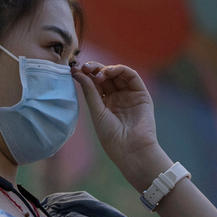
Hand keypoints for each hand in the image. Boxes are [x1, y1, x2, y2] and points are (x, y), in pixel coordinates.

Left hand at [73, 62, 170, 189]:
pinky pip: (132, 76)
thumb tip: (77, 73)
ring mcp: (129, 95)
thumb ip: (89, 91)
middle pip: (105, 76)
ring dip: (106, 68)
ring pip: (118, 74)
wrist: (131, 149)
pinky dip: (120, 69)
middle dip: (95, 69)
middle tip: (85, 67)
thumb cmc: (111, 136)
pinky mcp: (141, 94)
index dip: (86, 75)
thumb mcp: (96, 111)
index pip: (95, 83)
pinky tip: (109, 72)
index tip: (75, 71)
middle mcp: (117, 97)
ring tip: (97, 73)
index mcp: (105, 103)